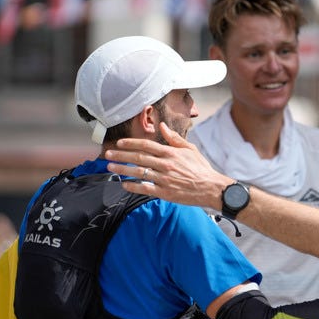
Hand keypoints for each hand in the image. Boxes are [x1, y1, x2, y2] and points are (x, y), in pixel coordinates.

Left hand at [105, 122, 230, 208]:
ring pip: (138, 172)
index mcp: (171, 153)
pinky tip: (124, 183)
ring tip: (111, 167)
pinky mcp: (164, 192)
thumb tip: (162, 126)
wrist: (210, 187)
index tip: (120, 143)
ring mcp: (164, 179)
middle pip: (138, 157)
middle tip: (108, 154)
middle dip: (121, 155)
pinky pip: (144, 188)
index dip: (131, 143)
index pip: (146, 145)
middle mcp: (165, 164)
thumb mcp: (190, 149)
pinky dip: (133, 185)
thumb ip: (174, 138)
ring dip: (122, 169)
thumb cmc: (201, 168)